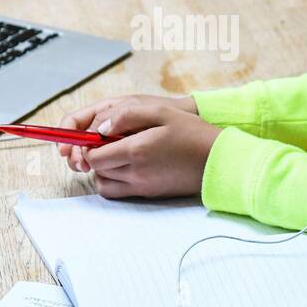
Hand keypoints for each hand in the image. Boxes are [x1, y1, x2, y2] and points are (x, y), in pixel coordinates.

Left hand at [59, 97, 218, 198]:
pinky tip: (123, 164)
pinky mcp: (147, 194)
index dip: (88, 142)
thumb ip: (127, 116)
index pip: (94, 153)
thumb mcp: (160, 112)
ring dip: (102, 167)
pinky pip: (115, 192)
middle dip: (93, 153)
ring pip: (103, 181)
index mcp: (136, 150)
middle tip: (104, 139)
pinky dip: (111, 180)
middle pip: (96, 167)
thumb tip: (100, 127)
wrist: (218, 161)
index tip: (95, 132)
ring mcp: (141, 186)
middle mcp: (135, 172)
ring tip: (115, 150)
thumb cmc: (191, 132)